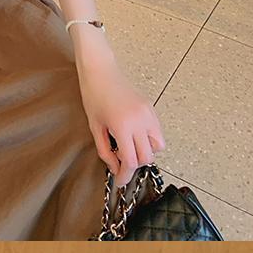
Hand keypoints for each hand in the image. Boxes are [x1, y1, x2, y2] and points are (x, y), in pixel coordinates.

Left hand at [76, 43, 164, 187]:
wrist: (102, 72)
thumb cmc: (94, 96)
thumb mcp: (95, 128)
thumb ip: (105, 151)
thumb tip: (115, 167)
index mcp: (123, 127)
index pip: (131, 161)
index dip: (125, 175)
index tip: (120, 181)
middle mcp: (140, 121)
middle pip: (146, 157)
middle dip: (135, 165)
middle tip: (122, 164)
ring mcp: (148, 115)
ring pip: (158, 147)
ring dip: (145, 153)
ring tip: (130, 148)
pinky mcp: (152, 109)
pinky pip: (158, 133)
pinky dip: (150, 141)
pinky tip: (135, 138)